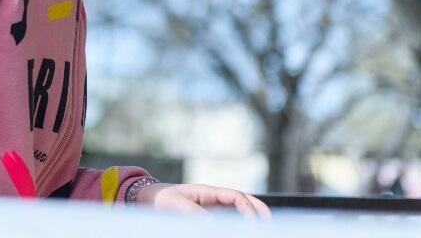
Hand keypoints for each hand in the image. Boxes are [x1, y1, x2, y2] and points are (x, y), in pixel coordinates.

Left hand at [136, 183, 270, 218]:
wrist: (149, 198)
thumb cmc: (162, 198)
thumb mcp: (175, 204)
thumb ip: (194, 213)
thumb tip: (212, 224)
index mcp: (209, 191)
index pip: (237, 197)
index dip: (249, 209)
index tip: (253, 225)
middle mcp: (216, 198)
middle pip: (246, 201)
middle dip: (260, 212)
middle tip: (270, 226)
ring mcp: (215, 207)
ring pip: (241, 210)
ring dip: (253, 218)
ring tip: (263, 229)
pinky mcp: (211, 217)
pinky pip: (231, 219)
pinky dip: (241, 224)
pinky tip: (244, 229)